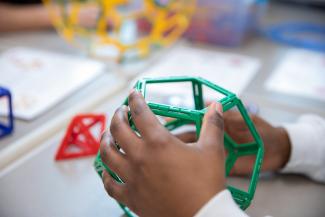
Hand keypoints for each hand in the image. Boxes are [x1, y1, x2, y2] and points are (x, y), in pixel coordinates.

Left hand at [100, 90, 225, 216]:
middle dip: (117, 115)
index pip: (140, 113)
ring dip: (105, 141)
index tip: (133, 93)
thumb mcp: (212, 150)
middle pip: (118, 130)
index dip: (135, 99)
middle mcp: (140, 157)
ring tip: (107, 135)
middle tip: (121, 111)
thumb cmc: (206, 184)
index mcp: (159, 143)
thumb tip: (216, 106)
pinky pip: (110, 184)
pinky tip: (107, 170)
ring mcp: (132, 178)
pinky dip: (106, 174)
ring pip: (107, 155)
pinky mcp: (130, 196)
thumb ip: (213, 125)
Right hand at [174, 111, 291, 174]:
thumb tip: (206, 102)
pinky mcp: (220, 166)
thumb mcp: (243, 119)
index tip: (163, 120)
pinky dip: (193, 167)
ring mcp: (214, 153)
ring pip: (192, 153)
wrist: (277, 150)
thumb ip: (225, 114)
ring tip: (165, 156)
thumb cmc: (260, 130)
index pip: (191, 121)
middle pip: (187, 138)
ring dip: (179, 153)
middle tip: (158, 140)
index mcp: (214, 125)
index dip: (177, 120)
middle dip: (172, 138)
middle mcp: (210, 139)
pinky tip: (181, 170)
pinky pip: (204, 166)